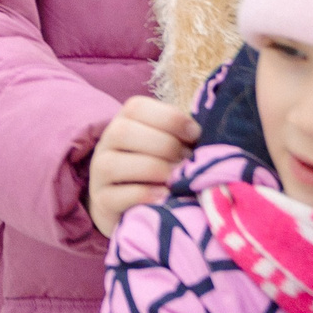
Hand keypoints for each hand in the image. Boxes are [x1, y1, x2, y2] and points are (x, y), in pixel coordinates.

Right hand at [87, 95, 199, 237]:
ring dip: (154, 169)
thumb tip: (213, 137)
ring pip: (115, 163)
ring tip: (176, 179)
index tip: (195, 134)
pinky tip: (165, 196)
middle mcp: (106, 143)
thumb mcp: (168, 147)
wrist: (129, 205)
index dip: (169, 118)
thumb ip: (183, 137)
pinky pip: (116, 195)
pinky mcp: (101, 202)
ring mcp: (99, 173)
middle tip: (186, 162)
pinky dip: (144, 194)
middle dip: (164, 146)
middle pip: (124, 132)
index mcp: (124, 121)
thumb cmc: (158, 170)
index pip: (137, 107)